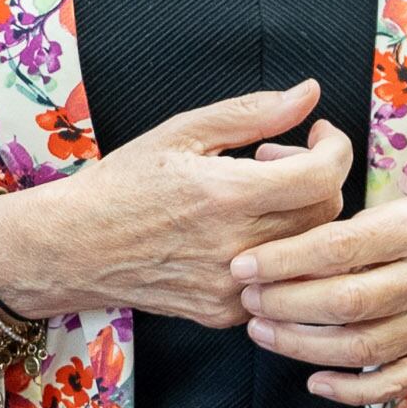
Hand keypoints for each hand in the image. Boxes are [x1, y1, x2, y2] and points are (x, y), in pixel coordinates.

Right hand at [0, 80, 353, 328]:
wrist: (73, 248)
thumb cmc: (122, 184)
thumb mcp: (182, 133)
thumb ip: (253, 113)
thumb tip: (309, 93)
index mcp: (225, 196)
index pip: (322, 176)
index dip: (334, 148)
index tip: (317, 134)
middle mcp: (235, 248)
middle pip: (325, 213)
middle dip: (314, 177)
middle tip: (271, 161)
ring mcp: (232, 287)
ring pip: (308, 251)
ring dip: (298, 215)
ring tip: (254, 196)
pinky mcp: (225, 314)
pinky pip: (279, 280)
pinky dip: (275, 251)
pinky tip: (239, 233)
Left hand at [233, 182, 406, 407]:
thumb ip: (356, 216)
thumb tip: (285, 199)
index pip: (340, 247)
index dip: (284, 259)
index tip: (244, 263)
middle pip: (344, 301)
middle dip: (284, 303)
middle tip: (248, 297)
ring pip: (360, 346)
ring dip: (302, 345)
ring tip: (264, 330)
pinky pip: (393, 383)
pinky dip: (350, 389)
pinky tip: (315, 379)